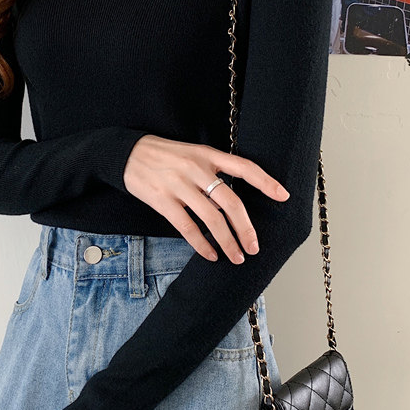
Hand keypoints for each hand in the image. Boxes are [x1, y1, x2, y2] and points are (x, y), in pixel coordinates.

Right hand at [122, 134, 289, 263]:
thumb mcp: (192, 152)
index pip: (244, 167)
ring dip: (228, 242)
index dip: (265, 182)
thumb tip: (236, 198)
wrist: (126, 153)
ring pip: (212, 219)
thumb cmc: (164, 155)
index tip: (283, 197)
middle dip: (246, 228)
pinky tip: (211, 254)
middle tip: (255, 247)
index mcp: (207, 155)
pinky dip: (202, 244)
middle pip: (231, 202)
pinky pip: (187, 227)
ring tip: (237, 257)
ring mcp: (179, 185)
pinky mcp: (162, 200)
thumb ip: (213, 169)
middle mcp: (196, 170)